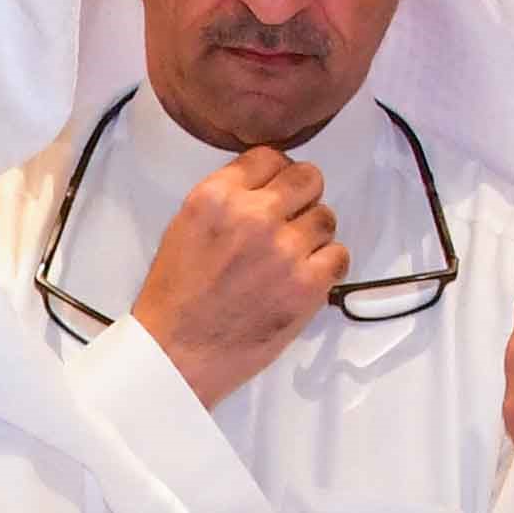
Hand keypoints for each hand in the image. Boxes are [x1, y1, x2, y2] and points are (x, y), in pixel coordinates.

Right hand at [131, 146, 344, 406]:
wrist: (176, 355)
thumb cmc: (174, 298)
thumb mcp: (184, 228)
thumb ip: (226, 201)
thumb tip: (266, 188)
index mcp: (216, 197)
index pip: (269, 157)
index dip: (276, 174)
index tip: (275, 193)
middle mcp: (254, 216)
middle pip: (308, 178)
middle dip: (303, 196)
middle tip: (291, 221)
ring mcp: (285, 250)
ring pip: (327, 217)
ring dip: (314, 234)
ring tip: (293, 257)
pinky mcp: (308, 286)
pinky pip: (339, 256)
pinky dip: (327, 266)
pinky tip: (304, 278)